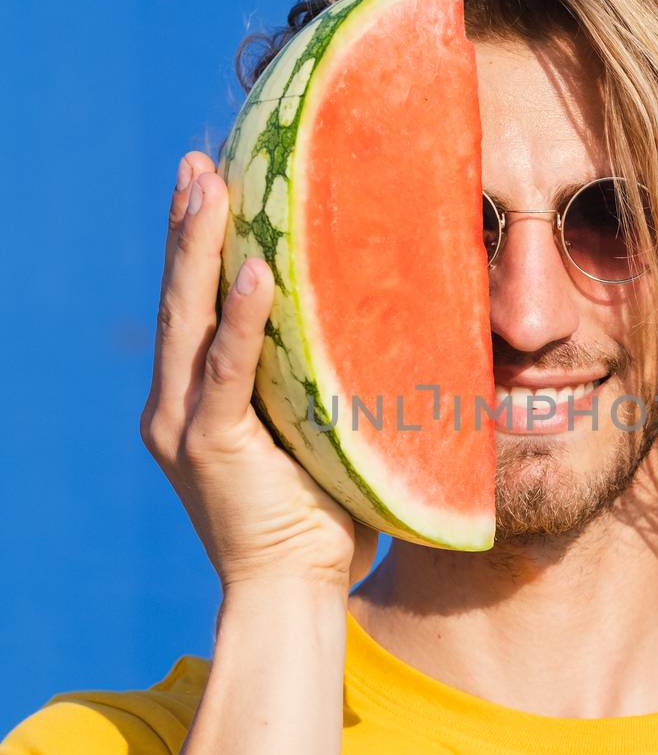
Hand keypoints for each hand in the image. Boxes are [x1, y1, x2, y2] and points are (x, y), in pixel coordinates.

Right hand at [140, 151, 377, 593]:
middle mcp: (177, 406)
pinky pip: (227, 373)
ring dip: (200, 251)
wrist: (294, 592)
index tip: (211, 180)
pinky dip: (243, 322)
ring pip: (189, 322)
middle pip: (179, 299)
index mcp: (197, 400)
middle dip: (188, 226)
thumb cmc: (320, 514)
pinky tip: (259, 272)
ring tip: (211, 188)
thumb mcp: (316, 430)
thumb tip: (383, 322)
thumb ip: (321, 380)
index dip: (199, 243)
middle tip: (198, 162)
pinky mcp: (210, 449)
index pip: (194, 307)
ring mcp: (185, 427)